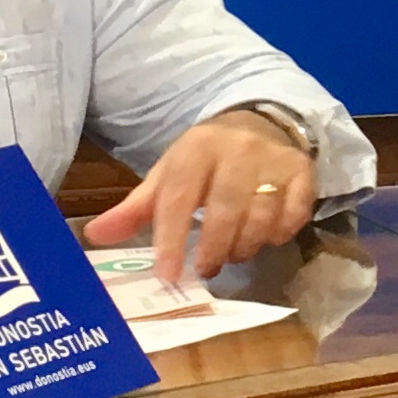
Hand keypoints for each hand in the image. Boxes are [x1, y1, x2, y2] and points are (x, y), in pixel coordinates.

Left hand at [85, 112, 317, 280]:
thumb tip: (94, 237)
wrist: (260, 123)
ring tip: (232, 255)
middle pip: (225, 208)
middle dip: (213, 248)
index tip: (167, 275)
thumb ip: (135, 209)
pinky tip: (265, 238)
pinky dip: (280, 234)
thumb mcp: (169, 175)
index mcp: (196, 149)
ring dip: (245, 246)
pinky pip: (295, 213)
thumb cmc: (206, 160)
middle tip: (205, 270)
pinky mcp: (303, 170)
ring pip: (262, 215)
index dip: (171, 239)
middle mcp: (237, 150)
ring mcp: (274, 160)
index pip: (180, 196)